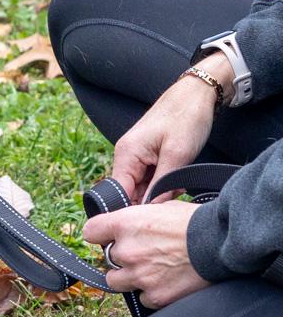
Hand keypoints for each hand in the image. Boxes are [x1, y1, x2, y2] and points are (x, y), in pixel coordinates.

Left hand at [82, 202, 209, 308]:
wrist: (219, 244)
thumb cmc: (193, 221)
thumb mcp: (159, 208)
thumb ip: (137, 219)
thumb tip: (129, 224)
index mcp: (124, 224)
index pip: (90, 232)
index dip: (99, 234)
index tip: (106, 237)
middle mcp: (126, 251)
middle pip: (106, 259)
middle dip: (121, 258)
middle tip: (142, 254)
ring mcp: (139, 275)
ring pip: (117, 282)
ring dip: (130, 277)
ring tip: (152, 270)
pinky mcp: (156, 296)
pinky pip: (143, 298)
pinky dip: (152, 293)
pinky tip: (167, 283)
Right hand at [111, 53, 232, 203]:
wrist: (196, 95)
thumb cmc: (186, 118)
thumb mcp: (177, 155)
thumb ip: (162, 185)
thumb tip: (151, 211)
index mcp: (127, 153)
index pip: (119, 192)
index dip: (133, 210)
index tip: (154, 220)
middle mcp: (126, 155)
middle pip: (130, 191)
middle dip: (151, 202)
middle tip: (174, 204)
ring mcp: (136, 155)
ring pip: (141, 186)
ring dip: (159, 193)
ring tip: (180, 190)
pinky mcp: (147, 155)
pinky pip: (149, 178)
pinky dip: (162, 184)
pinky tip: (179, 182)